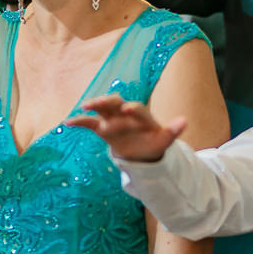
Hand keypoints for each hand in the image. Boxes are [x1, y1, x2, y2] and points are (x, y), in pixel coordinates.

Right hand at [65, 95, 185, 162]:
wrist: (143, 152)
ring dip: (95, 105)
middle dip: (109, 102)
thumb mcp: (164, 140)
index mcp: (141, 115)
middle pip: (116, 103)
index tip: (129, 109)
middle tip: (101, 102)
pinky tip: (68, 122)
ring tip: (85, 106)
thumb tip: (184, 121)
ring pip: (102, 109)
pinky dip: (79, 122)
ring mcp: (113, 119)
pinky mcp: (103, 129)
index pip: (137, 110)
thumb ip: (172, 131)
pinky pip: (90, 123)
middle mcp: (125, 113)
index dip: (133, 109)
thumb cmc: (154, 143)